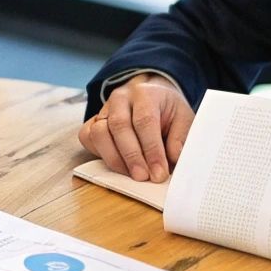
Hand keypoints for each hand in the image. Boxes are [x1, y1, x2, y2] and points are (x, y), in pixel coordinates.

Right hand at [78, 73, 195, 182]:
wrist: (150, 96)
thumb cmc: (167, 110)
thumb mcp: (183, 118)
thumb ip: (180, 137)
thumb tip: (172, 158)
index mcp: (145, 93)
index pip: (145, 120)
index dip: (152, 149)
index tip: (159, 173)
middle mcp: (121, 98)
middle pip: (119, 126)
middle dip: (132, 156)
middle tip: (143, 177)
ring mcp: (103, 109)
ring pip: (99, 132)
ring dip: (114, 158)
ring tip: (131, 175)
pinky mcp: (93, 121)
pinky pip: (87, 137)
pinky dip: (99, 153)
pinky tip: (118, 165)